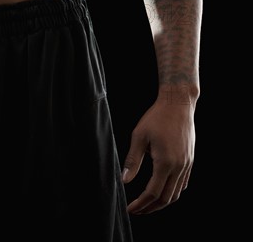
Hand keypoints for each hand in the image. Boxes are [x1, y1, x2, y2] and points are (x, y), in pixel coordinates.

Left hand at [121, 92, 195, 213]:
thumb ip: (132, 161)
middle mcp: (179, 167)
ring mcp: (187, 164)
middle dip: (150, 208)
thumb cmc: (156, 118)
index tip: (130, 209)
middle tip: (137, 211)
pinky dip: (172, 192)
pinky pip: (183, 183)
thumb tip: (124, 180)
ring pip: (176, 193)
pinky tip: (162, 192)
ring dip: (161, 202)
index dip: (140, 203)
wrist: (178, 104)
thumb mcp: (139, 137)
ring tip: (147, 205)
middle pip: (166, 198)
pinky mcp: (190, 161)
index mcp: (165, 162)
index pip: (152, 192)